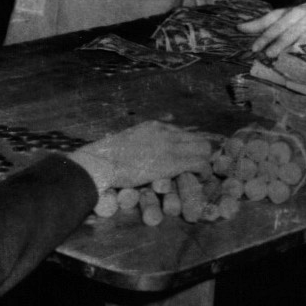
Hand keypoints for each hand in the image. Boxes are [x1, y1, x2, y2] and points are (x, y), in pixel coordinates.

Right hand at [67, 120, 213, 192]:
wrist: (101, 163)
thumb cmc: (106, 158)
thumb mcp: (126, 142)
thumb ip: (140, 143)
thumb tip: (142, 152)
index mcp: (154, 127)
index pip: (182, 133)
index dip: (187, 148)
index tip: (185, 160)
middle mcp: (166, 132)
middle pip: (197, 139)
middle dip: (200, 154)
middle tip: (196, 169)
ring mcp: (171, 146)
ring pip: (204, 148)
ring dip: (204, 162)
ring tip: (199, 175)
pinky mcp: (173, 161)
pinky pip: (200, 163)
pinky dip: (204, 172)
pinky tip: (201, 179)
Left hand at [238, 0, 305, 59]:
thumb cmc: (301, 16)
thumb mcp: (283, 16)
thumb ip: (263, 22)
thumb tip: (239, 28)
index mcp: (292, 12)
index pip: (276, 24)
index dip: (265, 35)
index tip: (255, 48)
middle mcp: (305, 16)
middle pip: (288, 31)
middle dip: (277, 43)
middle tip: (268, 54)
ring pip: (303, 37)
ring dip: (292, 49)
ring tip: (283, 59)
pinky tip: (303, 61)